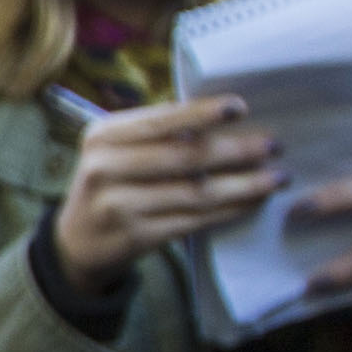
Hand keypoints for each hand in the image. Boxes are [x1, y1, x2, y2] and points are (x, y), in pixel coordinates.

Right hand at [47, 95, 278, 282]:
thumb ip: (155, 134)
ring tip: (275, 177)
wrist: (76, 243)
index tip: (241, 107)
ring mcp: (118, 205)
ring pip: (195, 192)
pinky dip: (228, 210)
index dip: (203, 113)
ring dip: (242, 184)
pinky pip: (194, 220)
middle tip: (274, 146)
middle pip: (184, 156)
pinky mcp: (135, 237)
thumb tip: (222, 115)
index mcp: (102, 135)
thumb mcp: (116, 151)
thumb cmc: (111, 185)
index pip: (161, 120)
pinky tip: (251, 202)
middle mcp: (105, 168)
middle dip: (236, 150)